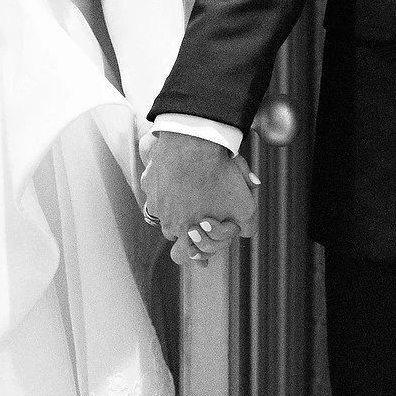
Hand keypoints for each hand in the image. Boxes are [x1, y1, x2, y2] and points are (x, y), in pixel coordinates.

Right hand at [140, 131, 258, 265]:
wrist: (194, 142)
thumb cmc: (219, 176)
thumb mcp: (244, 206)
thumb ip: (247, 226)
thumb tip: (245, 233)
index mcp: (184, 231)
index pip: (184, 253)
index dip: (194, 250)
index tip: (201, 244)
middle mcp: (164, 219)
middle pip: (173, 229)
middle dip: (185, 224)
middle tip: (199, 210)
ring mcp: (152, 199)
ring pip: (163, 208)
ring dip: (174, 204)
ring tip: (191, 189)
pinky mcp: (147, 179)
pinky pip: (156, 187)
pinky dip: (165, 183)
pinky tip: (179, 172)